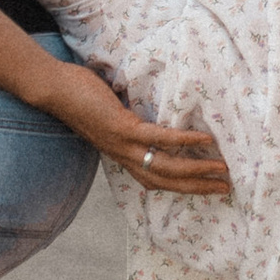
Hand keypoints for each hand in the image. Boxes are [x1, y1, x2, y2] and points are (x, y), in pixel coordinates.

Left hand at [47, 63, 230, 197]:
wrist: (53, 91)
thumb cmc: (79, 98)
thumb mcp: (109, 118)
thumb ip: (129, 123)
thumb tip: (149, 114)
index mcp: (122, 155)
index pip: (156, 181)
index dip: (182, 187)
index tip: (207, 188)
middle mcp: (124, 156)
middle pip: (166, 181)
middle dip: (198, 187)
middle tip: (227, 188)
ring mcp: (123, 144)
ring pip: (166, 166)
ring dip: (197, 170)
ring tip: (223, 169)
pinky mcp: (122, 127)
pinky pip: (158, 137)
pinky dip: (183, 139)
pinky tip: (205, 138)